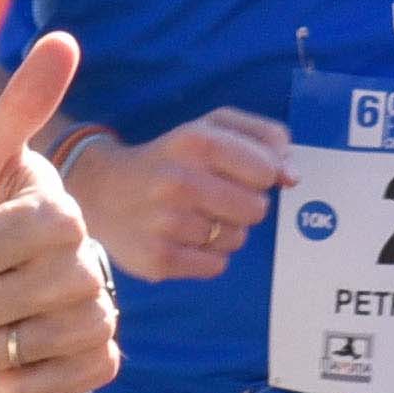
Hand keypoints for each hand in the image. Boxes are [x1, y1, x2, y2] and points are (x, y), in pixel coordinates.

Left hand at [0, 29, 118, 392]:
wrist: (12, 296)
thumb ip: (20, 105)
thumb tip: (65, 40)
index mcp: (60, 215)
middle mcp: (90, 266)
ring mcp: (100, 317)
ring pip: (5, 352)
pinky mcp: (102, 363)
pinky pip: (37, 389)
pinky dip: (9, 385)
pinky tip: (12, 364)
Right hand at [64, 102, 289, 285]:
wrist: (101, 190)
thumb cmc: (171, 156)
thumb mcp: (213, 126)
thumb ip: (265, 138)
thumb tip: (292, 176)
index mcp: (195, 140)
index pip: (266, 170)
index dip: (260, 174)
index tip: (238, 172)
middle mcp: (179, 182)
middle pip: (256, 209)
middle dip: (243, 204)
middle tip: (214, 196)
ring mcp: (166, 224)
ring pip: (236, 239)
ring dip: (223, 231)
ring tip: (192, 216)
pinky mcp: (158, 260)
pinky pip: (216, 266)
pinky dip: (206, 256)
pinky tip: (182, 238)